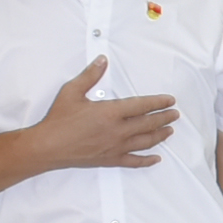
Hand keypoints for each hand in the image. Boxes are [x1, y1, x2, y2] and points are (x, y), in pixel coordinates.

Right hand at [34, 57, 178, 170]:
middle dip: (164, 118)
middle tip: (175, 114)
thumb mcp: (72, 91)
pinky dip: (146, 160)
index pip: (142, 105)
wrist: (47, 146)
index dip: (158, 102)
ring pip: (145, 142)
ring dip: (160, 136)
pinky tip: (156, 158)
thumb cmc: (58, 120)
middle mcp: (117, 130)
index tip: (170, 100)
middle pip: (148, 124)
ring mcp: (115, 147)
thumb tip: (102, 60)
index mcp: (110, 112)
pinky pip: (133, 161)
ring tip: (170, 131)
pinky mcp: (109, 159)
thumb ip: (90, 75)